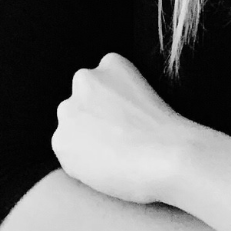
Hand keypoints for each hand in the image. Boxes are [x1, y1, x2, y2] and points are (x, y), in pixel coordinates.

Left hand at [52, 53, 197, 204]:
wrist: (168, 155)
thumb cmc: (169, 132)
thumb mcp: (147, 94)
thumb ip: (119, 99)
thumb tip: (104, 122)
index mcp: (111, 63)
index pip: (100, 86)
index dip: (114, 109)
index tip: (130, 123)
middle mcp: (84, 79)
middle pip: (81, 105)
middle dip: (93, 122)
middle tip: (120, 142)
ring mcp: (69, 109)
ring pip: (71, 129)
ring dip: (85, 142)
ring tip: (115, 157)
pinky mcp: (61, 140)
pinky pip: (68, 155)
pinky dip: (82, 165)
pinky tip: (106, 167)